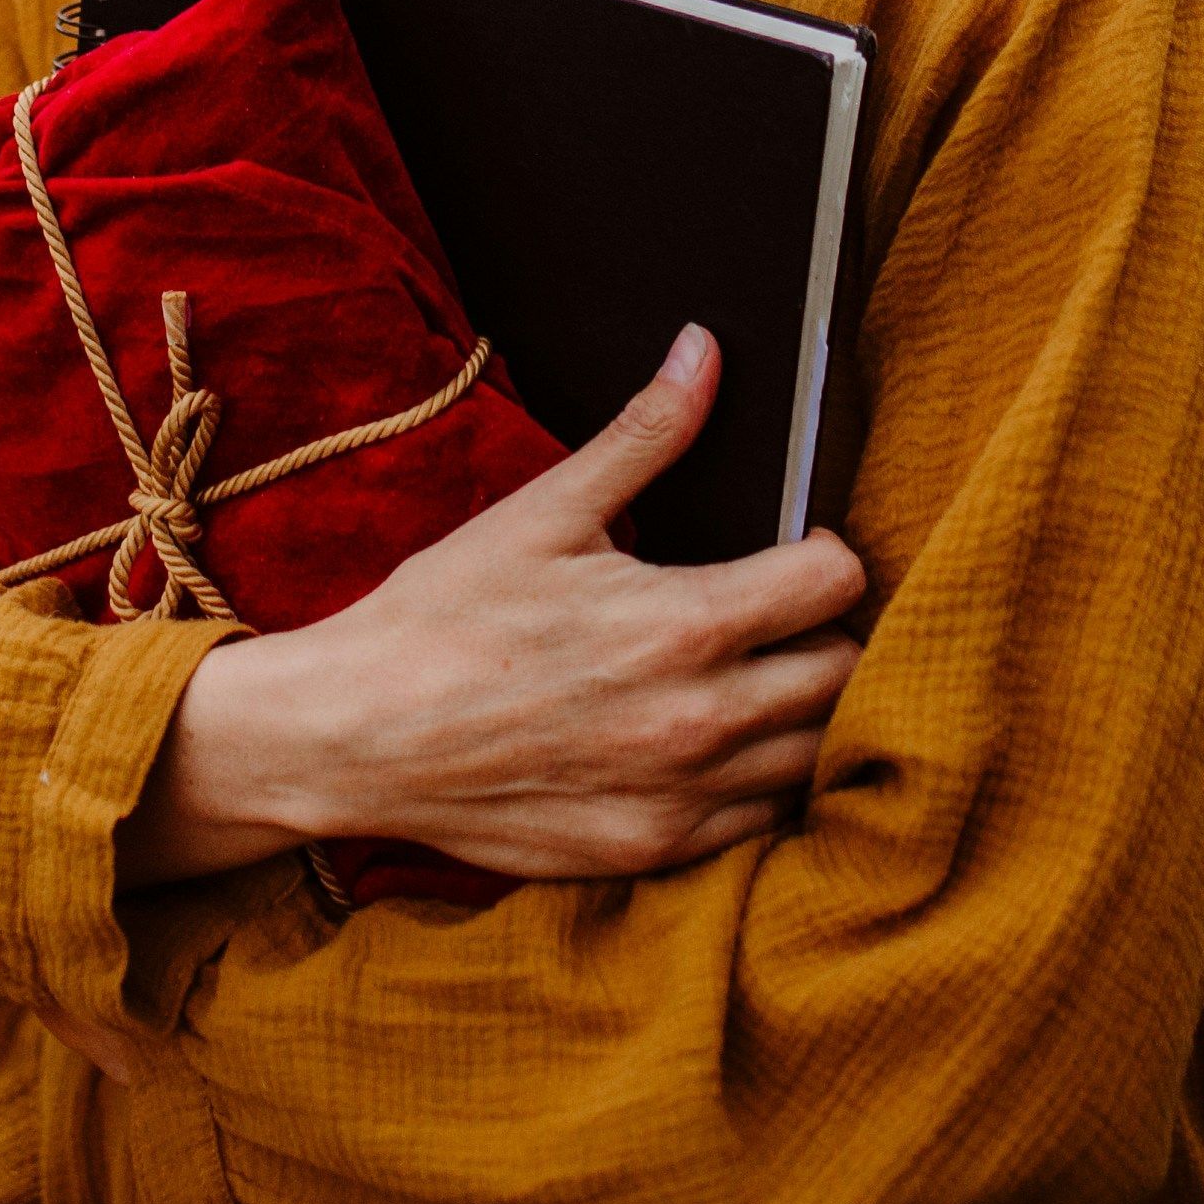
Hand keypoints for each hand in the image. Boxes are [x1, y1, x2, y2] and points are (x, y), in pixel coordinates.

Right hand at [115, 325, 866, 887]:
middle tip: (776, 614)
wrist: (357, 736)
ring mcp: (680, 796)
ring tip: (750, 678)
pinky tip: (709, 745)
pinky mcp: (653, 851)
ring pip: (816, 755)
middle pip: (846, 673)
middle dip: (824, 632)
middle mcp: (700, 719)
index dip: (826, 553)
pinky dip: (755, 781)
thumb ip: (645, 435)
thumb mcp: (545, 511)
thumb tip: (704, 352)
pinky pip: (761, 821)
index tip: (794, 551)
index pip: (838, 584)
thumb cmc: (443, 617)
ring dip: (801, 713)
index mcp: (685, 623)